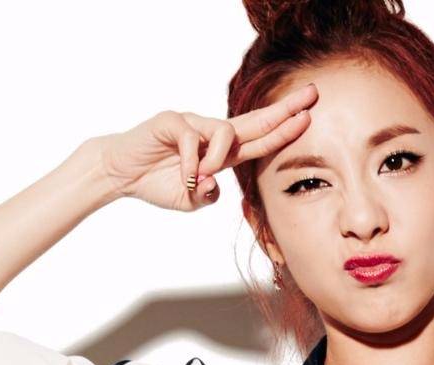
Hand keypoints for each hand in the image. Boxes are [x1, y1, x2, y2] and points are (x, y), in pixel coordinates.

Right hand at [93, 83, 317, 210]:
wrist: (120, 175)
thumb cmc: (157, 184)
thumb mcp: (190, 200)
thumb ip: (208, 197)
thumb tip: (215, 183)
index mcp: (223, 152)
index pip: (261, 138)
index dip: (285, 128)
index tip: (308, 117)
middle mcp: (212, 134)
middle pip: (257, 118)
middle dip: (286, 109)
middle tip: (312, 95)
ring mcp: (194, 124)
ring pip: (227, 131)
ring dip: (219, 158)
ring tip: (203, 177)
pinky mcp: (172, 121)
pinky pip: (193, 139)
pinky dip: (192, 162)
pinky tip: (184, 175)